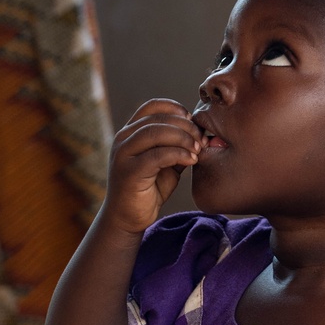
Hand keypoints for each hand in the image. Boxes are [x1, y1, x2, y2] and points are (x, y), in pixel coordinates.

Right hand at [104, 99, 201, 234]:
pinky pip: (157, 155)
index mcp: (130, 132)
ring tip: (198, 149)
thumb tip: (201, 135)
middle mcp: (123, 139)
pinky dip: (178, 154)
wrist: (127, 219)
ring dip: (182, 138)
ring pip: (156, 132)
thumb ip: (177, 147)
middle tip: (201, 139)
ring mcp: (123, 154)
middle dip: (185, 126)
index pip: (152, 106)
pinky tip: (192, 160)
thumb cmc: (148, 190)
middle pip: (158, 118)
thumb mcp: (166, 164)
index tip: (193, 121)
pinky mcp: (128, 172)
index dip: (175, 108)